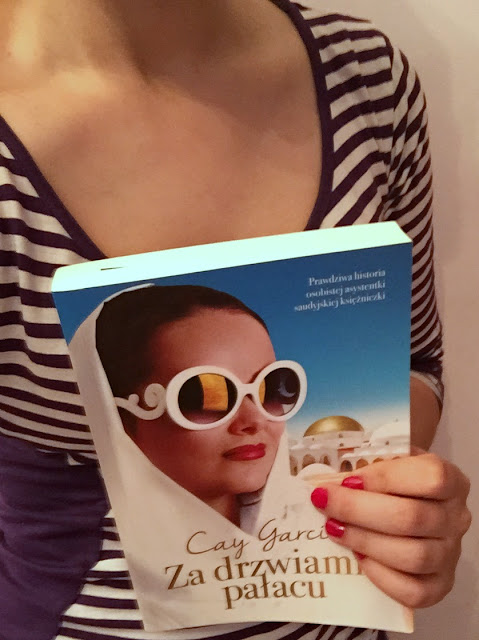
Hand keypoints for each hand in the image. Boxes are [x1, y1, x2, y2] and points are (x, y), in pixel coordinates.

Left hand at [310, 453, 471, 607]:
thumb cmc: (394, 480)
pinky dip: (380, 575)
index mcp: (450, 480)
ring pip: (413, 556)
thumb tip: (328, 480)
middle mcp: (456, 517)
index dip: (383, 478)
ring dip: (364, 541)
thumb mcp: (385, 459)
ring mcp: (450, 554)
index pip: (429, 477)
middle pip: (412, 518)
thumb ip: (364, 464)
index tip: (345, 480)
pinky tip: (357, 557)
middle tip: (324, 502)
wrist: (409, 504)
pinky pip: (413, 591)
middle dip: (358, 510)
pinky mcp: (440, 584)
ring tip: (334, 528)